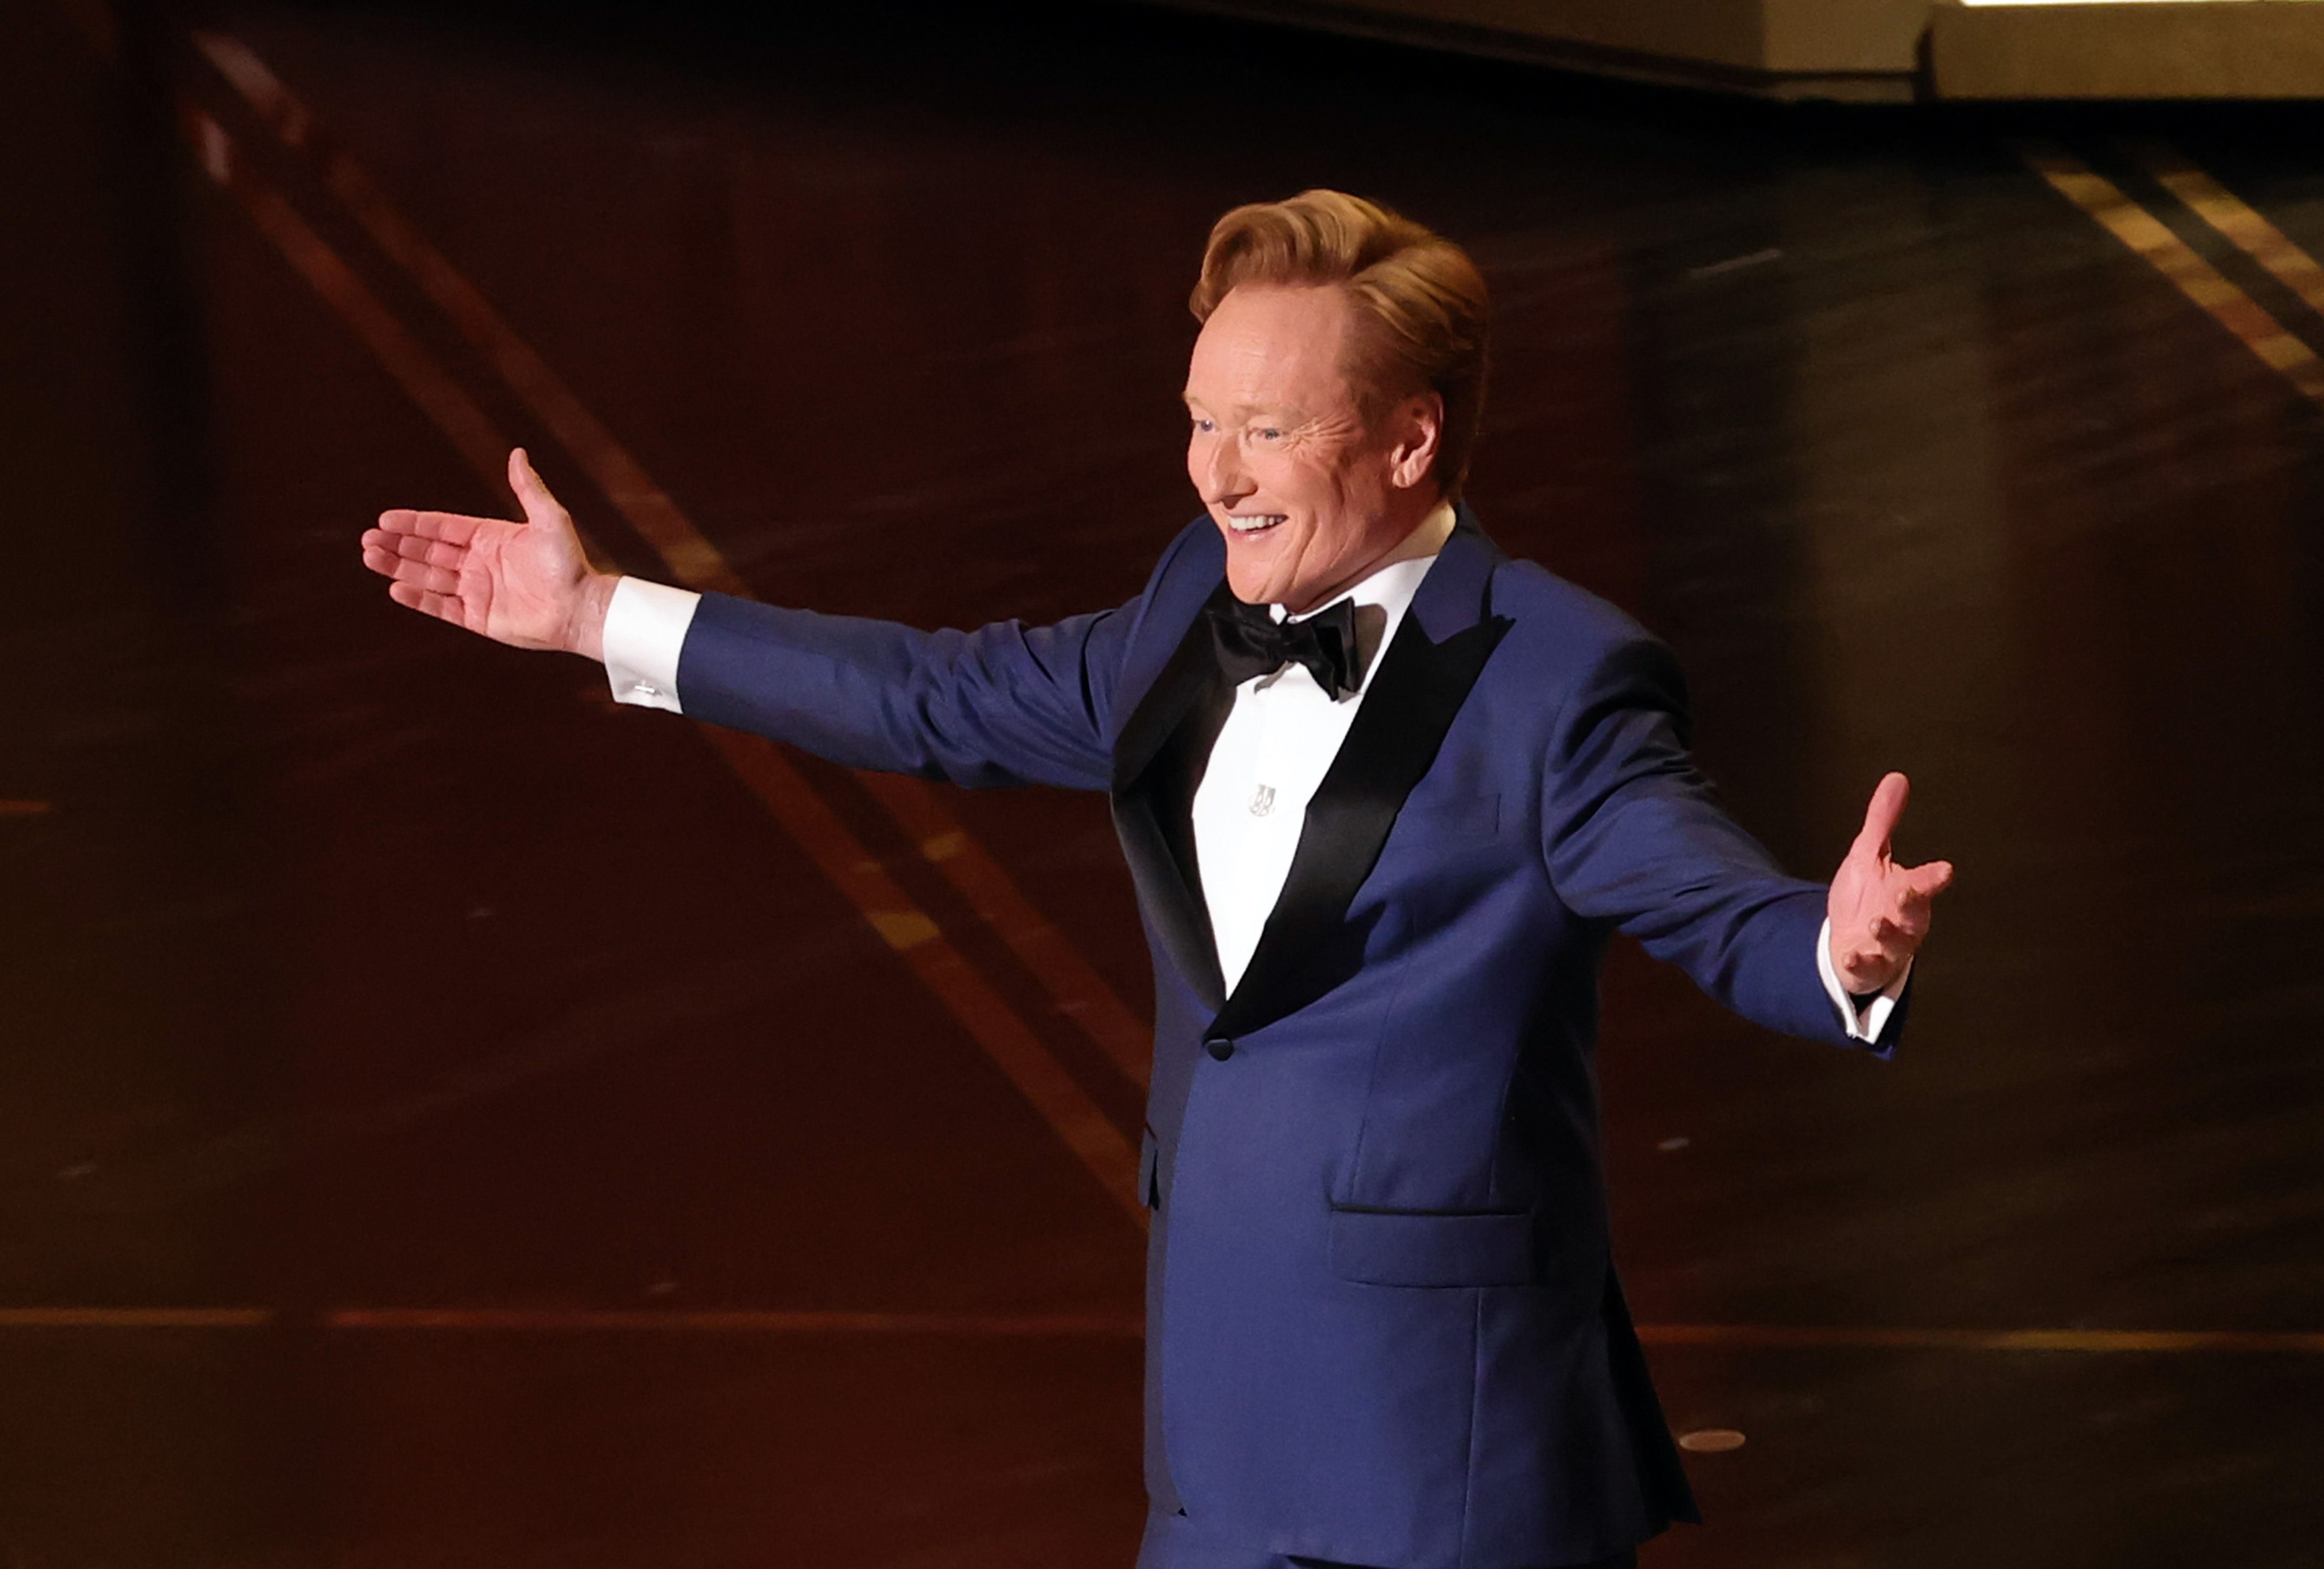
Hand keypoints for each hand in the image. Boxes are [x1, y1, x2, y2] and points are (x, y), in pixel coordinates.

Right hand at [361, 448, 616, 658]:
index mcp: (490, 538)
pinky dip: (419, 598)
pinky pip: (441, 606)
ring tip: (370, 557)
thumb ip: (529, 488)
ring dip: (398, 567)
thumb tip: (517, 453)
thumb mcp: (550, 519)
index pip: (442, 527)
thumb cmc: (569, 564)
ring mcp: (476, 590)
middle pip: (428, 551)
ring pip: (428, 577)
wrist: (581, 608)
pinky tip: (395, 588)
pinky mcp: (478, 617)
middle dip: (398, 544)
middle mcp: (479, 563)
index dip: (414, 524)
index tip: (385, 519)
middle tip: (367, 539)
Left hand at [1827, 771, 1953, 994]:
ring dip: (1887, 933)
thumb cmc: (1865, 896)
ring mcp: (1887, 946)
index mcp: (1908, 892)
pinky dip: (1860, 963)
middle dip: (1913, 904)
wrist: (1848, 941)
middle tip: (1907, 891)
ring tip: (1875, 922)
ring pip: (1896, 944)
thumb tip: (1897, 778)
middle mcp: (1904, 921)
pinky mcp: (1868, 966)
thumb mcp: (1868, 855)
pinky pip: (1867, 967)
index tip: (1945, 869)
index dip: (1932, 877)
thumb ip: (1883, 821)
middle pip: (1915, 914)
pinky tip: (1851, 956)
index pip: (1924, 883)